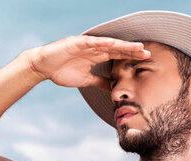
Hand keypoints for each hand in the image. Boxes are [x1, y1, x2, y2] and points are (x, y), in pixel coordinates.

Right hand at [24, 35, 149, 90]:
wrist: (43, 66)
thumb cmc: (61, 71)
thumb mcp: (85, 80)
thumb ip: (99, 81)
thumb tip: (112, 88)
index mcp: (96, 56)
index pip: (118, 55)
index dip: (131, 57)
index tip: (145, 60)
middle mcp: (94, 48)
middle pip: (117, 48)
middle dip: (132, 51)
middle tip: (148, 53)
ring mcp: (86, 44)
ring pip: (108, 44)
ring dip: (122, 45)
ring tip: (136, 47)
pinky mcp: (76, 43)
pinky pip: (91, 42)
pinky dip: (102, 42)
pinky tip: (114, 43)